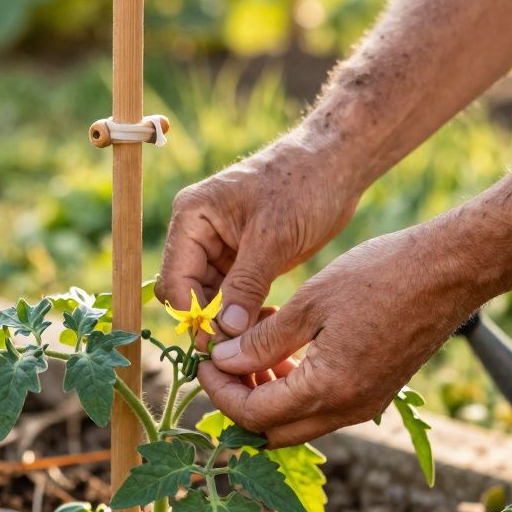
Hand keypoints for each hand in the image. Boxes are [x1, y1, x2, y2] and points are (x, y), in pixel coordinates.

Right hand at [155, 131, 364, 338]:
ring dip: (227, 322)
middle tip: (241, 348)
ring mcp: (217, 247)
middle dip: (209, 322)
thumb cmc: (303, 187)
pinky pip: (230, 296)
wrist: (336, 163)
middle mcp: (196, 233)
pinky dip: (242, 313)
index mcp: (191, 218)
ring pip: (208, 299)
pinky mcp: (240, 258)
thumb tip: (225, 332)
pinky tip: (266, 323)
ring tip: (258, 337)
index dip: (195, 316)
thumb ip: (245, 285)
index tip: (223, 345)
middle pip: (186, 294)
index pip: (175, 281)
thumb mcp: (273, 238)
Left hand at [197, 225, 479, 446]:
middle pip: (273, 430)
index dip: (220, 392)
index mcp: (328, 389)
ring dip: (268, 394)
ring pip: (299, 421)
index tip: (204, 362)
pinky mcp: (376, 391)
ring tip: (250, 347)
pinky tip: (286, 347)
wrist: (450, 270)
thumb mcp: (310, 303)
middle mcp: (348, 409)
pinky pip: (324, 406)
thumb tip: (222, 363)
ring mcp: (366, 404)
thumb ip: (263, 341)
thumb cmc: (381, 276)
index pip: (253, 414)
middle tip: (221, 362)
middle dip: (240, 401)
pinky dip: (297, 388)